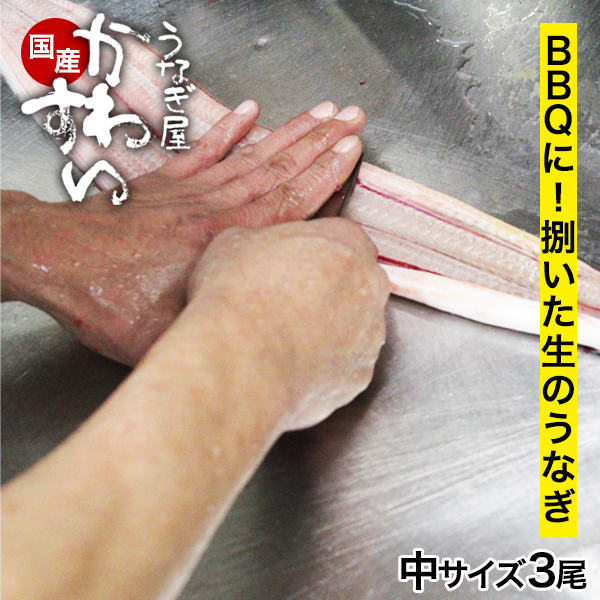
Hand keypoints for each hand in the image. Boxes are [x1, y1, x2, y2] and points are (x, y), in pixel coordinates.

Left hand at [1, 101, 365, 364]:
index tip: (350, 150)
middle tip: (351, 119)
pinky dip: (229, 130)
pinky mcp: (164, 182)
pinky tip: (250, 113)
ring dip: (289, 132)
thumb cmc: (108, 300)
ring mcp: (190, 190)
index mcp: (226, 242)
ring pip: (251, 155)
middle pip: (278, 169)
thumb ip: (217, 333)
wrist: (55, 260)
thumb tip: (257, 345)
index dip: (324, 175)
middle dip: (320, 141)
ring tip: (320, 113)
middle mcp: (215, 208)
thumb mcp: (168, 337)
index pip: (288, 202)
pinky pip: (205, 149)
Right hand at [185, 218, 389, 429]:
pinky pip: (347, 366)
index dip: (317, 252)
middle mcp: (368, 286)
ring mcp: (369, 334)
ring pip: (357, 328)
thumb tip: (256, 251)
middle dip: (332, 290)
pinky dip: (327, 366)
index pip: (344, 240)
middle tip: (292, 300)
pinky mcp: (358, 375)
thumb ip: (265, 241)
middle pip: (359, 282)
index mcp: (345, 243)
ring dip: (332, 329)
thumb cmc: (239, 296)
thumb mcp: (236, 241)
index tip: (297, 264)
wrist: (240, 357)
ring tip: (288, 337)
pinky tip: (294, 364)